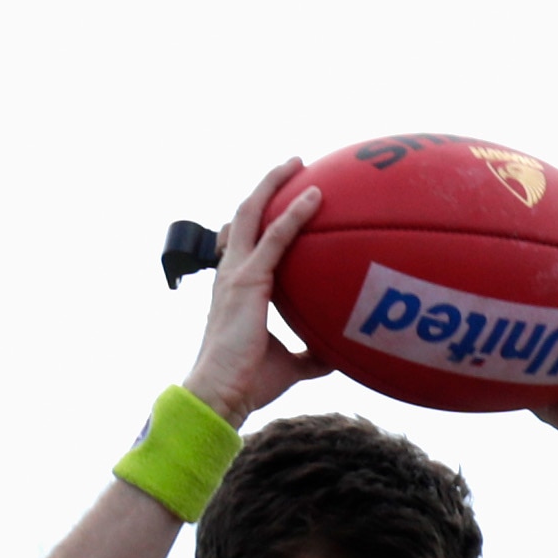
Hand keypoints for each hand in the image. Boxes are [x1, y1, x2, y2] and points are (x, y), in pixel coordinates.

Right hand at [182, 160, 333, 429]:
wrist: (221, 393)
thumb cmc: (248, 383)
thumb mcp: (288, 365)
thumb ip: (310, 354)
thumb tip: (336, 353)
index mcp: (235, 289)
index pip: (246, 244)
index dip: (262, 219)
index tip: (280, 202)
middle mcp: (231, 273)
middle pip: (245, 216)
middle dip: (266, 187)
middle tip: (291, 166)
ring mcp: (236, 273)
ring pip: (253, 213)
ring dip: (274, 184)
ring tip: (297, 163)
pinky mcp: (248, 280)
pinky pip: (276, 236)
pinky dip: (296, 213)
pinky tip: (316, 195)